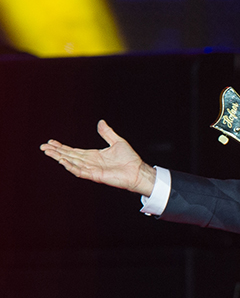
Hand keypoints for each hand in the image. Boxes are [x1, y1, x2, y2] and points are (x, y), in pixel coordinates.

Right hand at [40, 120, 156, 195]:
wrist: (138, 171)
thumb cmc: (130, 160)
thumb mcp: (117, 142)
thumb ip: (107, 133)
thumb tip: (101, 122)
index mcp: (93, 155)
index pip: (73, 151)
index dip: (62, 147)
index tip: (51, 142)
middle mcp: (90, 163)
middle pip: (69, 156)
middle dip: (56, 151)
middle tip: (43, 147)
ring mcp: (91, 170)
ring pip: (71, 163)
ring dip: (59, 157)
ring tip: (48, 152)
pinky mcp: (95, 175)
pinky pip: (80, 171)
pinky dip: (70, 166)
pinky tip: (62, 161)